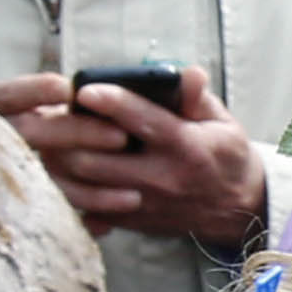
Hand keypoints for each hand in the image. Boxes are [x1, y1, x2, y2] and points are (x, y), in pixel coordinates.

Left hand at [0, 71, 263, 243]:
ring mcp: (144, 203)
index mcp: (188, 147)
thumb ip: (197, 97)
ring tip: (54, 137)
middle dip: (71, 135)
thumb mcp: (222, 122)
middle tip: (56, 114)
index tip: (85, 89)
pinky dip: (71, 184)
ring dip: (62, 159)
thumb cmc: (225, 157)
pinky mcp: (131, 219)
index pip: (145, 122)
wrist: (238, 208)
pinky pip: (86, 204)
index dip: (112, 103)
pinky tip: (64, 165)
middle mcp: (163, 177)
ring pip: (83, 184)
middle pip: (97, 159)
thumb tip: (188, 72)